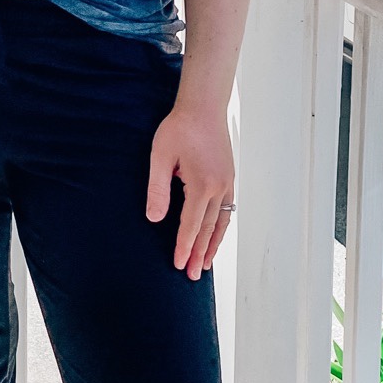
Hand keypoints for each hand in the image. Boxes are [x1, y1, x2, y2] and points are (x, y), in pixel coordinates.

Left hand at [146, 100, 234, 279]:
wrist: (204, 107)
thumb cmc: (180, 128)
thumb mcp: (161, 157)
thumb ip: (158, 189)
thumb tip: (154, 218)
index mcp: (202, 184)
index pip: (191, 225)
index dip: (184, 246)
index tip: (180, 265)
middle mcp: (219, 187)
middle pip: (208, 229)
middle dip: (200, 253)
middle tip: (194, 275)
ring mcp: (227, 182)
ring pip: (221, 222)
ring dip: (213, 244)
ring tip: (207, 263)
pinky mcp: (229, 177)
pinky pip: (227, 210)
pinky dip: (221, 227)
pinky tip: (216, 235)